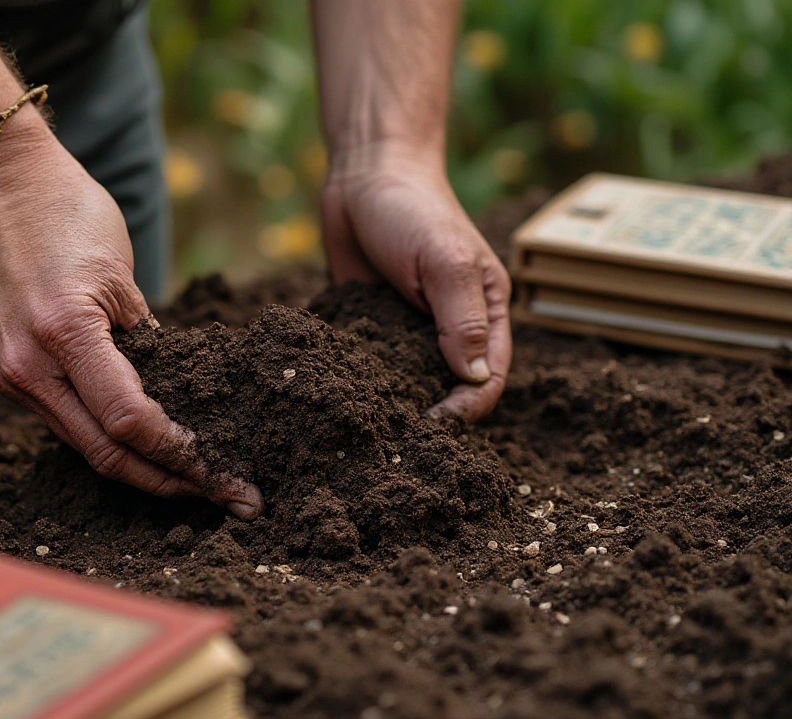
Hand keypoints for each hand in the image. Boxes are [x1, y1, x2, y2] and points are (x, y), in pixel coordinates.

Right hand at [0, 115, 262, 518]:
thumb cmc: (66, 210)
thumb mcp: (122, 272)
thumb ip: (145, 341)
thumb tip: (171, 397)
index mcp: (63, 333)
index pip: (131, 421)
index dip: (182, 455)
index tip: (224, 474)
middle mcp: (25, 366)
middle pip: (105, 452)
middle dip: (168, 482)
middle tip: (221, 496)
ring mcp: (5, 373)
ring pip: (81, 443)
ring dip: (137, 466)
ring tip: (191, 479)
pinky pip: (59, 417)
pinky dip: (101, 433)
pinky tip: (140, 442)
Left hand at [320, 149, 511, 420]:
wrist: (364, 177)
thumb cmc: (414, 211)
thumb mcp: (443, 262)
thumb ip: (462, 320)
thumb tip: (475, 379)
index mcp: (487, 313)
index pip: (489, 378)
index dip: (468, 407)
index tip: (435, 424)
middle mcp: (452, 326)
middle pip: (450, 387)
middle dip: (429, 411)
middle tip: (396, 432)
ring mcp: (411, 327)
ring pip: (408, 380)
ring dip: (391, 400)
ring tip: (366, 418)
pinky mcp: (373, 324)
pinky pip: (369, 362)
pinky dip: (357, 376)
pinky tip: (338, 387)